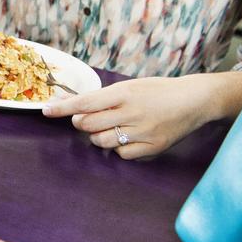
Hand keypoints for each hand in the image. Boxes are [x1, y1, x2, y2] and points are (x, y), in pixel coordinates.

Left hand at [41, 72, 241, 159]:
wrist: (195, 100)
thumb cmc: (157, 91)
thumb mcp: (130, 87)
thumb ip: (102, 98)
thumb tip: (70, 106)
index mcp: (124, 93)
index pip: (85, 103)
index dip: (63, 108)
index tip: (46, 111)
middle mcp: (132, 113)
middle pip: (88, 125)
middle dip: (83, 122)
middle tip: (91, 118)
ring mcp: (143, 132)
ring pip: (102, 142)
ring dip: (99, 136)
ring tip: (114, 127)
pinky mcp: (153, 148)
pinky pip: (121, 155)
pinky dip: (119, 148)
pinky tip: (130, 137)